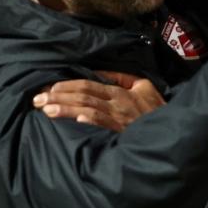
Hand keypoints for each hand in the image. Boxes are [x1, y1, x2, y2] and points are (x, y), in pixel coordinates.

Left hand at [33, 71, 164, 131]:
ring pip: (88, 111)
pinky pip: (106, 126)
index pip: (88, 85)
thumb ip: (120, 78)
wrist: (170, 129)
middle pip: (83, 96)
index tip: (48, 88)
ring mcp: (119, 120)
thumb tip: (98, 73)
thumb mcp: (142, 86)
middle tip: (37, 100)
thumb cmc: (155, 108)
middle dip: (58, 97)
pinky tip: (78, 121)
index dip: (66, 85)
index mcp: (119, 92)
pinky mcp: (122, 134)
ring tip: (46, 111)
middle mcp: (117, 104)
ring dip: (67, 110)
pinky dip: (92, 122)